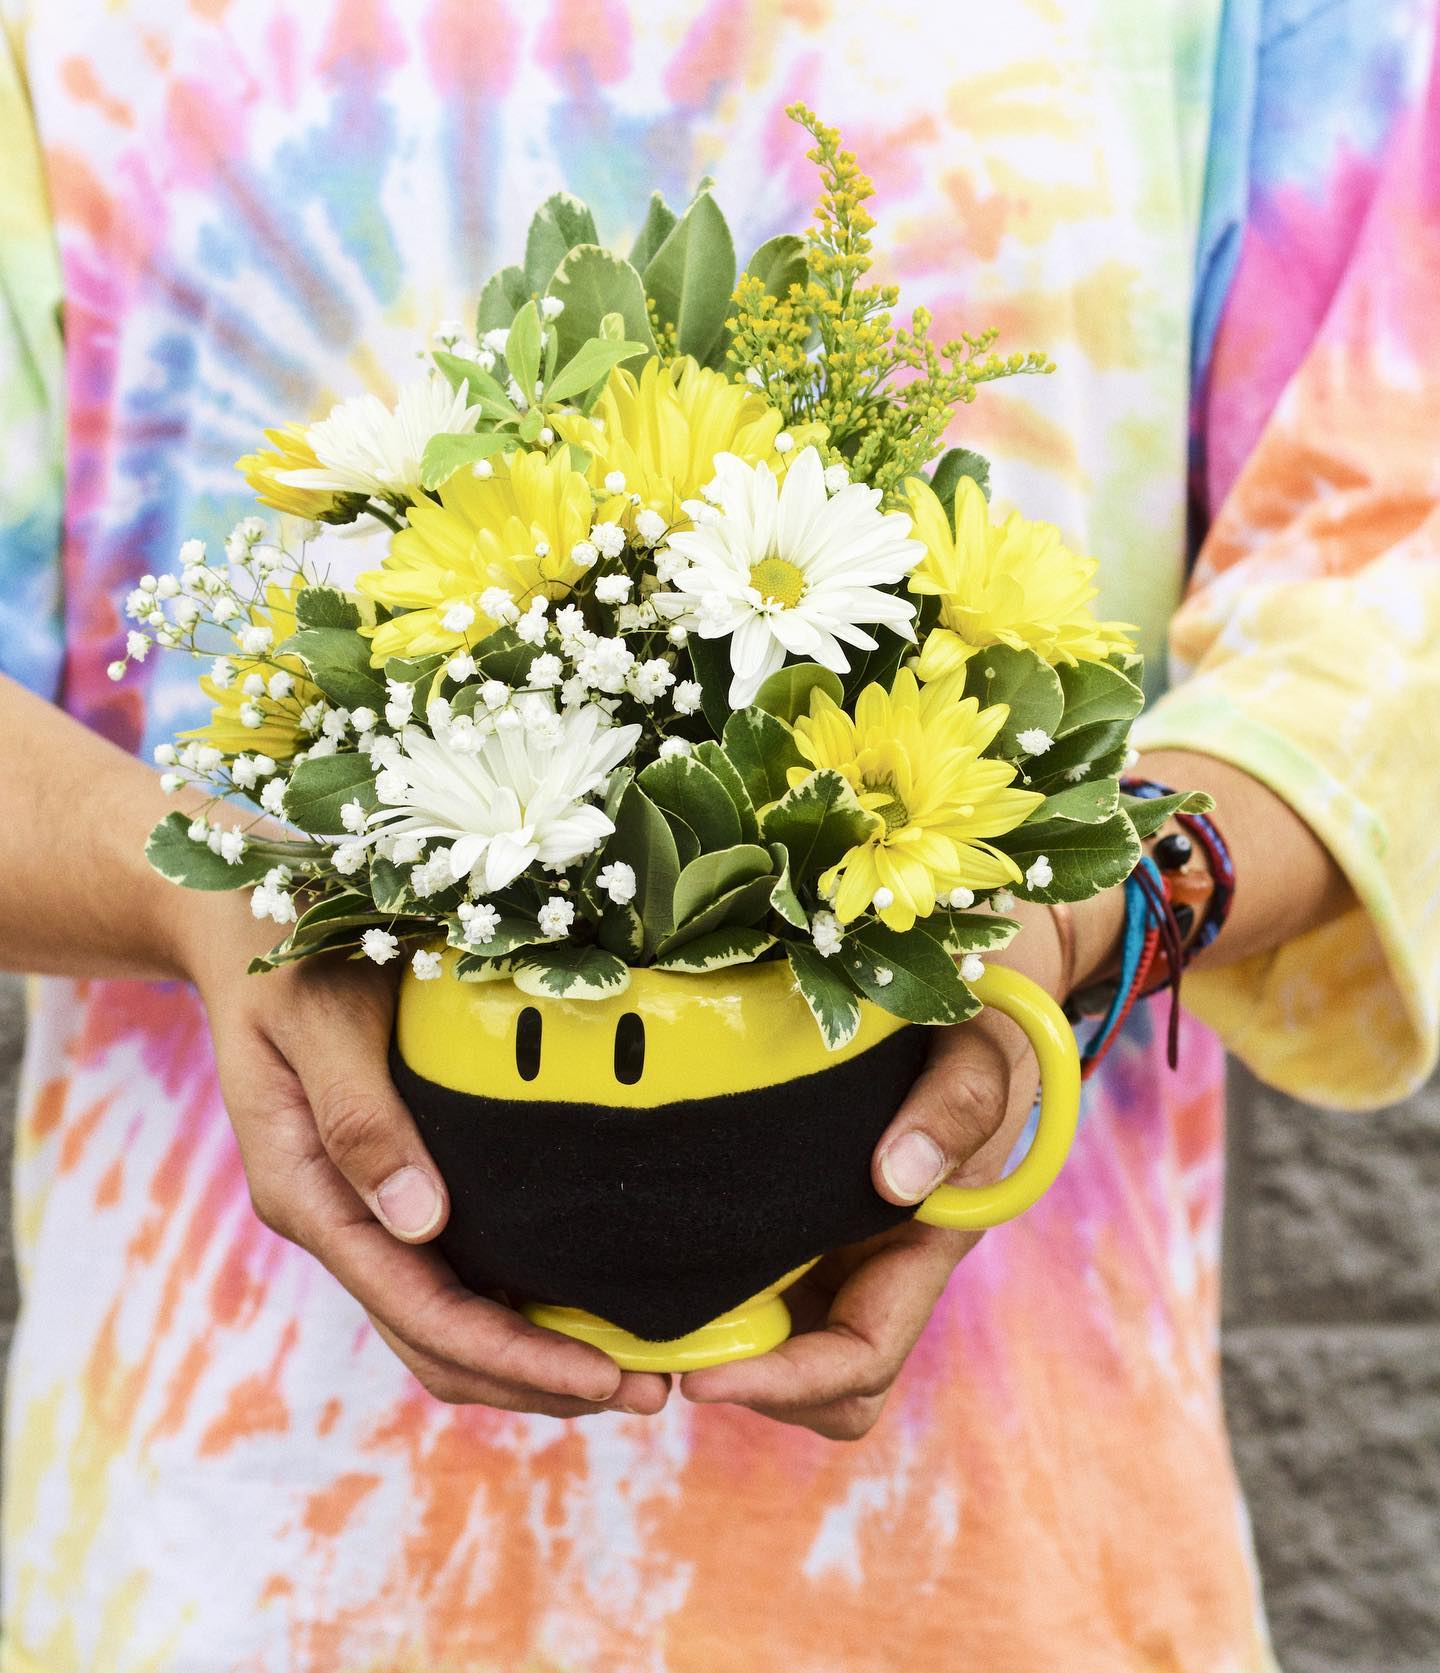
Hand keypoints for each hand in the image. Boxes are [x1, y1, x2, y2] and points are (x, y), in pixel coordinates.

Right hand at [178, 891, 671, 1418]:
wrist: (243, 922)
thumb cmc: (283, 950)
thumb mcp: (318, 1019)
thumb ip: (361, 1116)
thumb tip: (420, 1222)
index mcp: (309, 1194)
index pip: (419, 1309)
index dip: (514, 1354)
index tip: (604, 1377)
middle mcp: (336, 1220)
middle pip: (437, 1343)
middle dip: (539, 1381)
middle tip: (653, 1393)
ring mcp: (363, 1209)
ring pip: (446, 1324)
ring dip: (534, 1359)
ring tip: (636, 1370)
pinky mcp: (391, 1185)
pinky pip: (455, 1273)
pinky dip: (519, 1307)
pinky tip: (588, 1305)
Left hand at [680, 896, 1108, 1438]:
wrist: (969, 997)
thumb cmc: (977, 1026)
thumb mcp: (976, 1052)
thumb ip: (955, 1106)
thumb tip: (894, 1180)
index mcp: (922, 1248)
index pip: (859, 1360)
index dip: (785, 1383)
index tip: (700, 1378)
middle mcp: (878, 1265)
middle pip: (818, 1384)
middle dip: (747, 1382)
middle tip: (654, 1347)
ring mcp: (839, 1248)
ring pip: (780, 1344)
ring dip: (720, 1344)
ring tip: (639, 1308)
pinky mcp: (797, 1217)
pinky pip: (752, 1284)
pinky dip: (705, 1291)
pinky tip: (649, 1251)